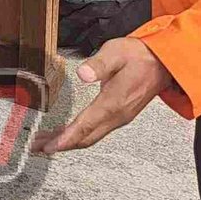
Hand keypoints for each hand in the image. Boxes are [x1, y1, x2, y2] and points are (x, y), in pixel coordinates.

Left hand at [31, 38, 171, 153]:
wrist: (163, 63)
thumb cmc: (139, 56)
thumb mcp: (116, 52)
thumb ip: (99, 64)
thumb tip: (83, 75)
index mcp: (114, 102)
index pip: (85, 126)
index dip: (65, 138)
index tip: (49, 147)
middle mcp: (117, 115)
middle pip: (85, 137)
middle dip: (60, 144)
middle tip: (36, 147)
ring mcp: (119, 117)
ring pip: (90, 136)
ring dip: (68, 141)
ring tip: (44, 142)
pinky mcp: (119, 115)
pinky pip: (96, 130)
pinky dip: (78, 135)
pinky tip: (66, 132)